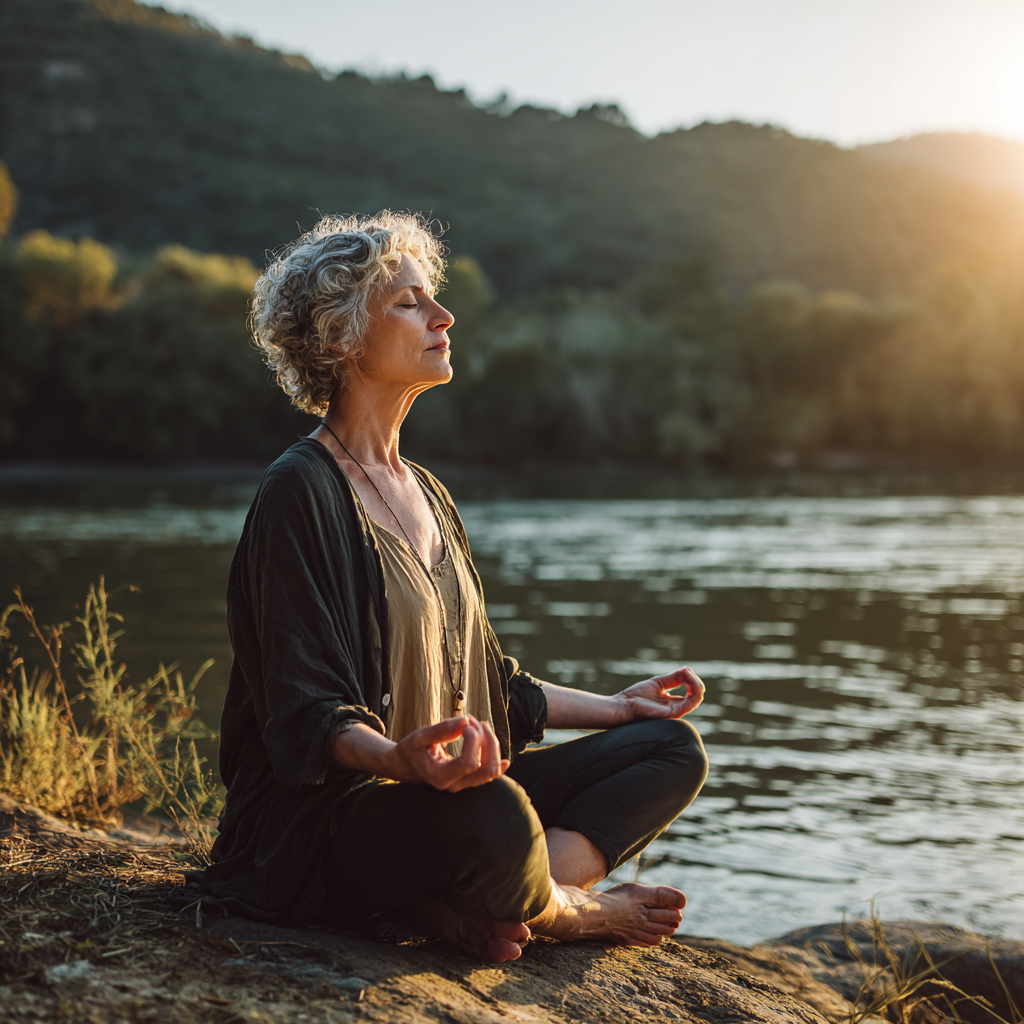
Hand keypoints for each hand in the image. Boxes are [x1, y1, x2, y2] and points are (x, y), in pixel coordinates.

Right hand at [384, 715, 509, 792]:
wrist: (406, 765)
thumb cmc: (411, 750)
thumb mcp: (419, 737)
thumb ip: (442, 730)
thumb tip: (466, 721)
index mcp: (440, 776)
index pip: (469, 763)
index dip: (474, 740)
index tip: (466, 723)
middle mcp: (454, 784)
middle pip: (486, 769)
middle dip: (488, 741)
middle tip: (474, 722)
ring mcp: (463, 784)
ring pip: (491, 771)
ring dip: (492, 745)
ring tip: (478, 726)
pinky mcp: (468, 780)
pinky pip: (489, 776)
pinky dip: (498, 764)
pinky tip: (505, 760)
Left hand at [615, 667, 704, 724]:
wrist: (623, 706)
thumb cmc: (636, 696)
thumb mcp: (658, 683)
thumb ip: (674, 678)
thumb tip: (687, 670)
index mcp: (673, 703)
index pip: (691, 692)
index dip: (691, 679)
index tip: (684, 669)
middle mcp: (677, 709)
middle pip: (697, 694)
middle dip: (695, 679)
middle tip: (686, 670)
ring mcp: (677, 712)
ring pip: (698, 697)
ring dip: (696, 681)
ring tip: (687, 672)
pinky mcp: (674, 713)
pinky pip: (693, 701)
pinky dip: (693, 686)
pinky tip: (686, 676)